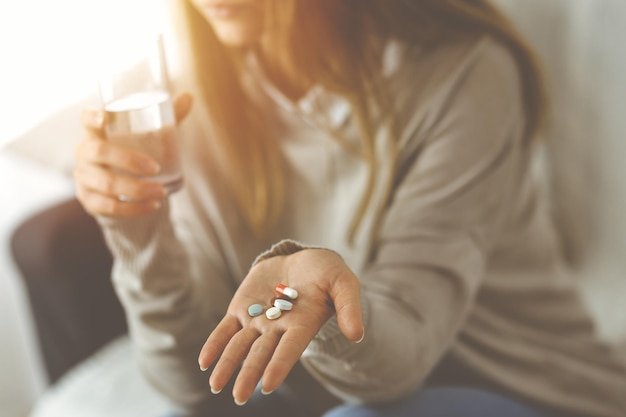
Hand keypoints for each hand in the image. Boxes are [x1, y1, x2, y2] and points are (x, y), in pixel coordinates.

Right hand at [74, 92, 192, 216]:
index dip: (91, 117)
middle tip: (155, 168)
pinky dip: (132, 209)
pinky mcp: (88, 200)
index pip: (86, 120)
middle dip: (128, 160)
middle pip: (99, 152)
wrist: (122, 189)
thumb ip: (168, 118)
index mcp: (97, 133)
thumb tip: (189, 96)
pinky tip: (152, 206)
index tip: (104, 117)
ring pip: (105, 184)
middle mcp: (85, 153)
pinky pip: (107, 206)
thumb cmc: (136, 153)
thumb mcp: (151, 136)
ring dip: (135, 189)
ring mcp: (84, 177)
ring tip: (161, 192)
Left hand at [198, 248, 363, 404]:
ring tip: (216, 385)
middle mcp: (278, 328)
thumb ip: (349, 307)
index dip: (279, 365)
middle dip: (249, 373)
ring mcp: (257, 320)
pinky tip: (204, 362)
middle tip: (238, 397)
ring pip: (239, 346)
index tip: (268, 385)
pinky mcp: (241, 309)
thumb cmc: (328, 274)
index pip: (289, 349)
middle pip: (261, 353)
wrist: (303, 260)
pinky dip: (214, 344)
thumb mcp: (344, 283)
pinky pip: (225, 330)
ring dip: (228, 364)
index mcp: (302, 325)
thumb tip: (357, 334)